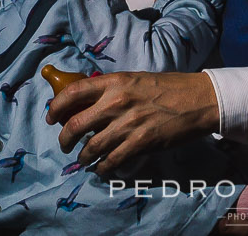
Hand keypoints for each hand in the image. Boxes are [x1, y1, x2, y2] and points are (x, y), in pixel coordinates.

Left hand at [46, 71, 218, 176]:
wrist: (197, 100)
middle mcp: (116, 102)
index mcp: (114, 82)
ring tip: (83, 159)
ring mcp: (127, 125)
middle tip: (64, 144)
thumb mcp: (135, 79)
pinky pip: (111, 161)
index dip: (55, 107)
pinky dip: (102, 168)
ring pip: (91, 147)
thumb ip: (111, 90)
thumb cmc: (167, 87)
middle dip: (64, 139)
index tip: (51, 117)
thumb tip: (88, 103)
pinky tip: (101, 168)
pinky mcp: (140, 143)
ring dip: (83, 157)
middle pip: (75, 125)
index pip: (73, 92)